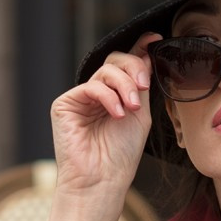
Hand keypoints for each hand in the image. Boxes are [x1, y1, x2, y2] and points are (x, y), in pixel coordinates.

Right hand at [50, 32, 161, 198]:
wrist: (102, 181)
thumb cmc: (121, 155)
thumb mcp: (139, 115)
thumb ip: (140, 86)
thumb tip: (146, 54)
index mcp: (115, 96)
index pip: (125, 66)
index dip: (139, 49)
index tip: (156, 40)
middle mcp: (96, 94)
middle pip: (115, 62)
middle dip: (133, 69)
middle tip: (144, 87)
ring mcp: (80, 98)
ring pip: (105, 72)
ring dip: (124, 86)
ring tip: (131, 108)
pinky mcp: (64, 104)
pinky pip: (91, 86)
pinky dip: (108, 97)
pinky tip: (117, 113)